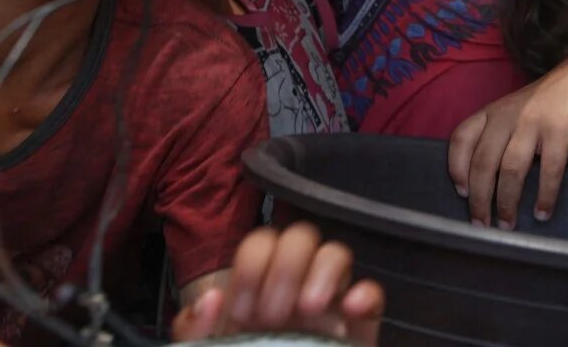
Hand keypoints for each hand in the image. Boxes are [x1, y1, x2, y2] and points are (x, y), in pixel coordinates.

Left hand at [171, 223, 383, 344]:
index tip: (244, 309)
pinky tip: (349, 308)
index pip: (261, 244)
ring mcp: (329, 306)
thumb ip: (195, 330)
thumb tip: (212, 300)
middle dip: (285, 268)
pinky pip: (373, 294)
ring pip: (337, 254)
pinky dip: (365, 294)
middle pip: (300, 238)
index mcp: (257, 291)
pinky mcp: (358, 328)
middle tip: (273, 314)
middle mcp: (294, 291)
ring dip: (322, 272)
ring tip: (307, 310)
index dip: (251, 265)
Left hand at [448, 53, 567, 227]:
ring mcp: (533, 123)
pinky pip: (548, 171)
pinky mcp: (560, 131)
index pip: (461, 138)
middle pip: (483, 162)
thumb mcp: (517, 109)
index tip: (462, 193)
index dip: (456, 167)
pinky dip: (544, 196)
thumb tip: (490, 179)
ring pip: (511, 170)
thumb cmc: (551, 98)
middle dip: (480, 199)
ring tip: (508, 224)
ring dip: (507, 202)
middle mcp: (507, 116)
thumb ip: (502, 134)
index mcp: (493, 111)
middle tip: (482, 224)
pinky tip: (542, 213)